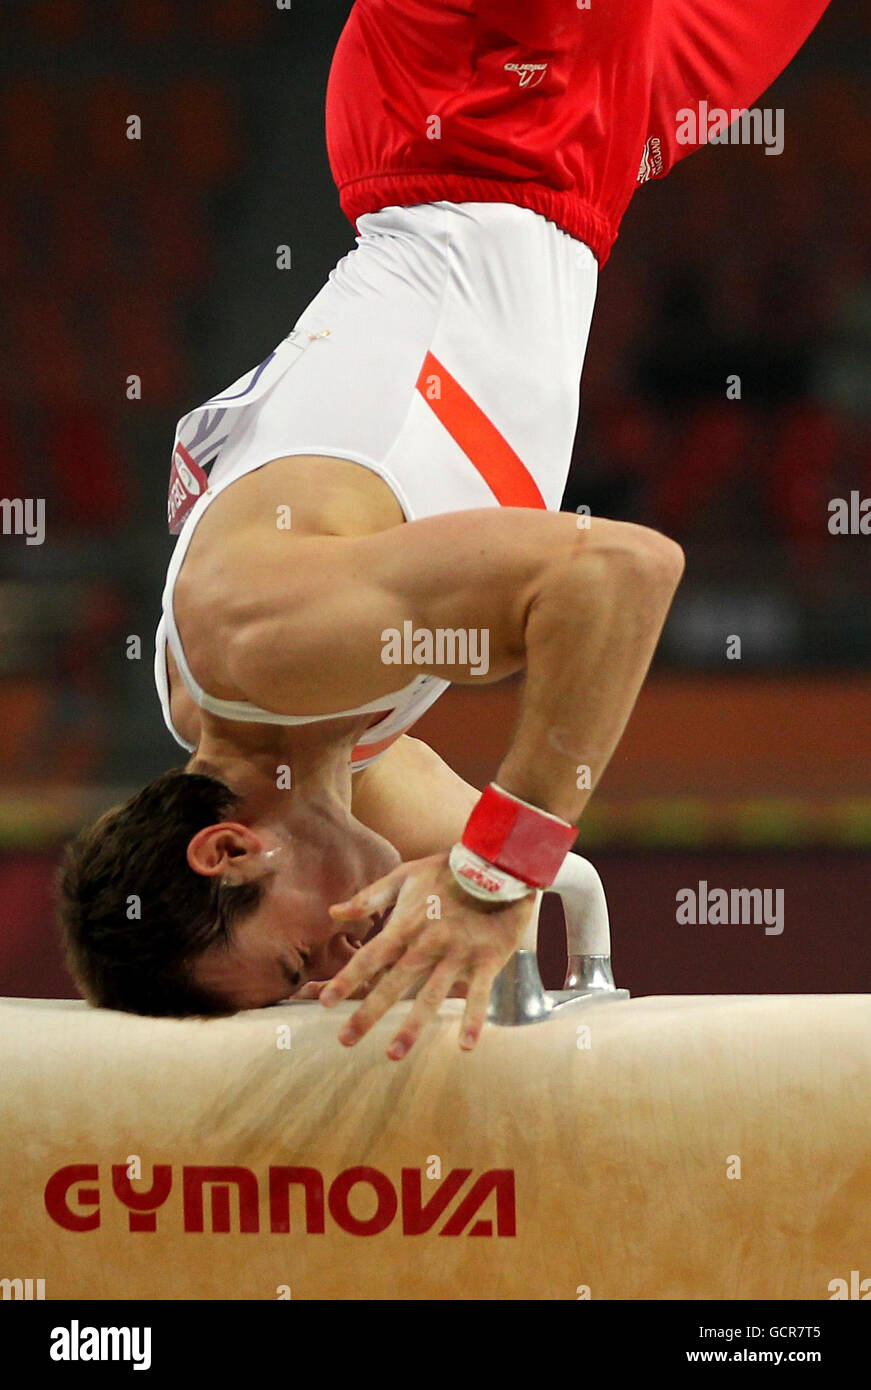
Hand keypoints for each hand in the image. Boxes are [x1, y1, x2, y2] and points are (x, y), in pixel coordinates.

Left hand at [319, 851, 534, 1059]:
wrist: (498, 863)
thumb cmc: (448, 871)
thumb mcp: (405, 875)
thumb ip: (370, 897)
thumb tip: (334, 911)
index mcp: (406, 925)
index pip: (369, 957)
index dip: (347, 979)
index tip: (324, 1002)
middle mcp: (427, 944)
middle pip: (393, 983)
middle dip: (368, 1013)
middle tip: (345, 1040)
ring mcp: (457, 954)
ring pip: (431, 995)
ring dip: (412, 1026)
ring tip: (394, 1054)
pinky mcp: (487, 960)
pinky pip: (479, 994)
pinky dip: (473, 1019)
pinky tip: (466, 1046)